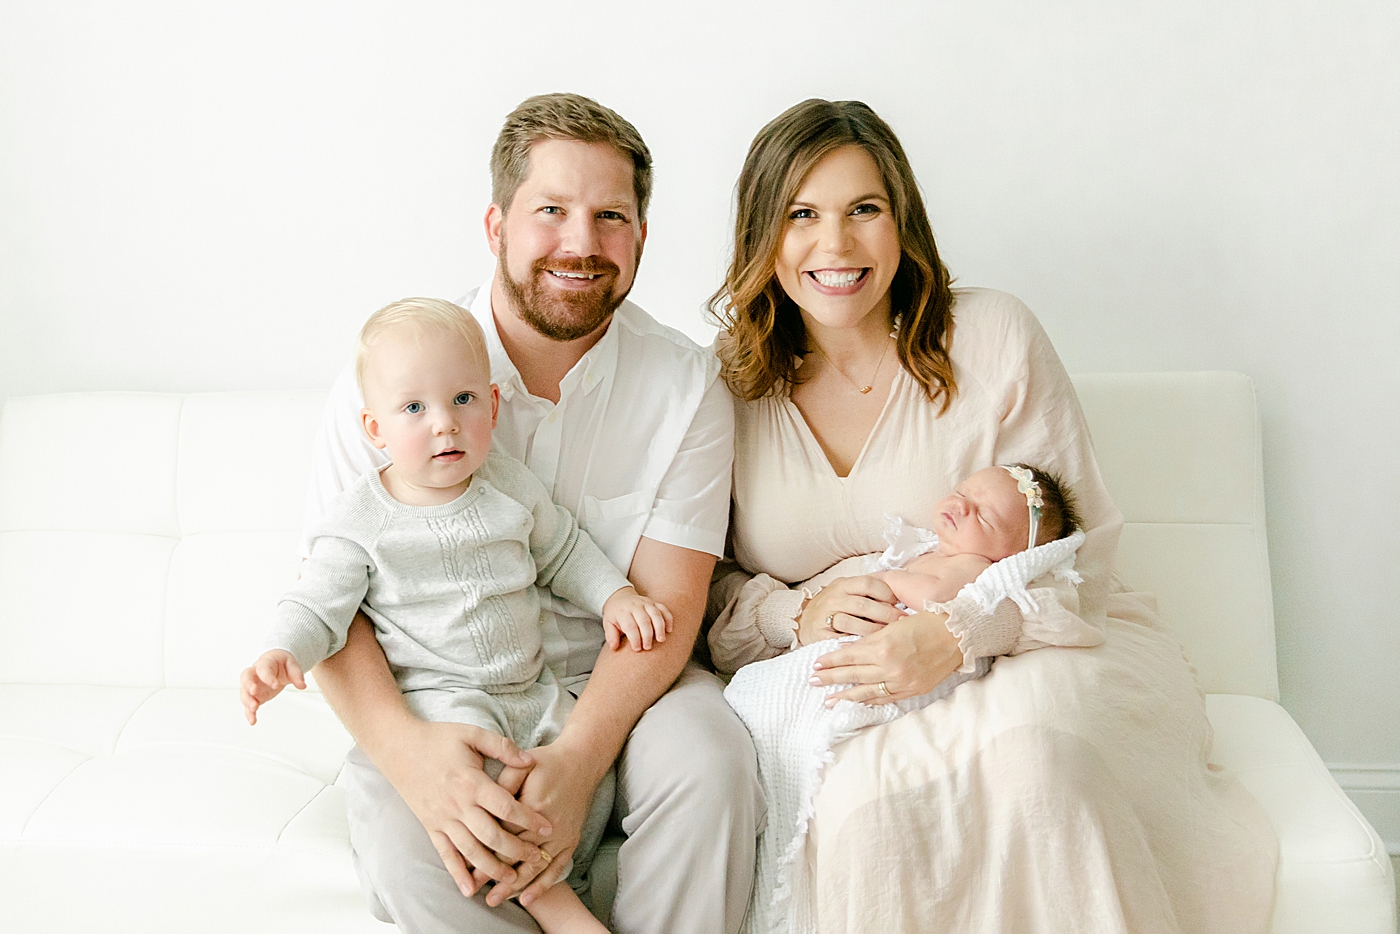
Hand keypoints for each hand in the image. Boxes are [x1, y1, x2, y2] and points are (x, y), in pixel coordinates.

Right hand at [239, 649, 304, 724]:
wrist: (276, 663)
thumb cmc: (281, 662)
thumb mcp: (292, 664)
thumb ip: (297, 675)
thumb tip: (302, 685)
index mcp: (265, 663)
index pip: (264, 668)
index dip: (268, 677)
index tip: (275, 685)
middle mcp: (255, 674)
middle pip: (246, 677)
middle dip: (248, 685)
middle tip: (253, 692)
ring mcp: (252, 685)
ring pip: (245, 692)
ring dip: (248, 701)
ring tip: (254, 708)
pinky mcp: (254, 696)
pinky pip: (248, 705)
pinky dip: (249, 713)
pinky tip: (253, 720)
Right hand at [380, 720, 553, 898]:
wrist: (399, 747)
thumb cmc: (439, 738)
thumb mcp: (472, 734)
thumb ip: (502, 746)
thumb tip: (530, 759)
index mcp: (471, 782)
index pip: (506, 806)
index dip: (528, 819)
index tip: (548, 828)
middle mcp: (457, 805)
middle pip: (491, 834)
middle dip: (517, 849)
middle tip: (538, 858)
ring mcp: (442, 819)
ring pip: (470, 850)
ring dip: (492, 867)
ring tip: (512, 878)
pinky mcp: (430, 826)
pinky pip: (445, 854)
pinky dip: (457, 873)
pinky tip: (469, 889)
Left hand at [482, 738, 603, 908]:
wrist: (582, 762)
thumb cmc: (547, 763)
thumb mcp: (523, 764)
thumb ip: (503, 783)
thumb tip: (485, 802)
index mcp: (532, 805)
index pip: (502, 834)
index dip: (483, 850)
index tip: (466, 865)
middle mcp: (548, 825)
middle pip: (515, 855)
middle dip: (493, 874)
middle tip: (474, 888)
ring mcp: (562, 835)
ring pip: (534, 868)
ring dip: (514, 886)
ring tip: (495, 899)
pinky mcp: (571, 841)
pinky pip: (557, 868)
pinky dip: (542, 886)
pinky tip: (526, 899)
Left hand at [602, 586, 673, 650]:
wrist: (619, 597)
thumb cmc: (615, 615)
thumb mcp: (608, 623)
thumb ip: (611, 636)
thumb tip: (614, 648)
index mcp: (623, 612)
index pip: (630, 626)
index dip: (635, 638)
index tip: (637, 649)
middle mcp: (635, 606)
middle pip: (644, 620)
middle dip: (647, 635)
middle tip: (648, 647)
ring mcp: (646, 603)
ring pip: (655, 614)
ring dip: (660, 627)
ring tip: (661, 640)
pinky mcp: (654, 602)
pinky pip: (663, 609)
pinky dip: (668, 619)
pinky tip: (669, 630)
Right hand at [796, 575, 904, 644]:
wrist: (802, 620)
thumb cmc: (834, 607)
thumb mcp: (847, 592)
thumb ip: (867, 593)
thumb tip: (900, 596)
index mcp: (843, 585)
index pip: (868, 584)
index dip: (886, 593)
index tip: (899, 603)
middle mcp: (833, 598)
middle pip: (863, 604)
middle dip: (885, 614)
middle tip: (901, 622)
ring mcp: (825, 616)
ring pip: (852, 623)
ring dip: (873, 630)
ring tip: (888, 636)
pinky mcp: (819, 634)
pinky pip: (840, 639)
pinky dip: (855, 643)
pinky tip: (868, 647)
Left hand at [809, 611, 964, 705]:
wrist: (959, 634)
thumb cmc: (928, 621)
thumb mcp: (894, 624)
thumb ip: (872, 639)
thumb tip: (850, 650)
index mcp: (884, 647)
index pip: (849, 656)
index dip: (831, 660)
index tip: (816, 664)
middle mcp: (890, 667)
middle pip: (853, 675)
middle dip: (831, 678)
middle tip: (813, 681)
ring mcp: (902, 682)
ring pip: (867, 692)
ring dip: (845, 696)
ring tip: (828, 701)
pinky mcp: (913, 690)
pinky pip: (886, 698)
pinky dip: (870, 700)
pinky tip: (858, 701)